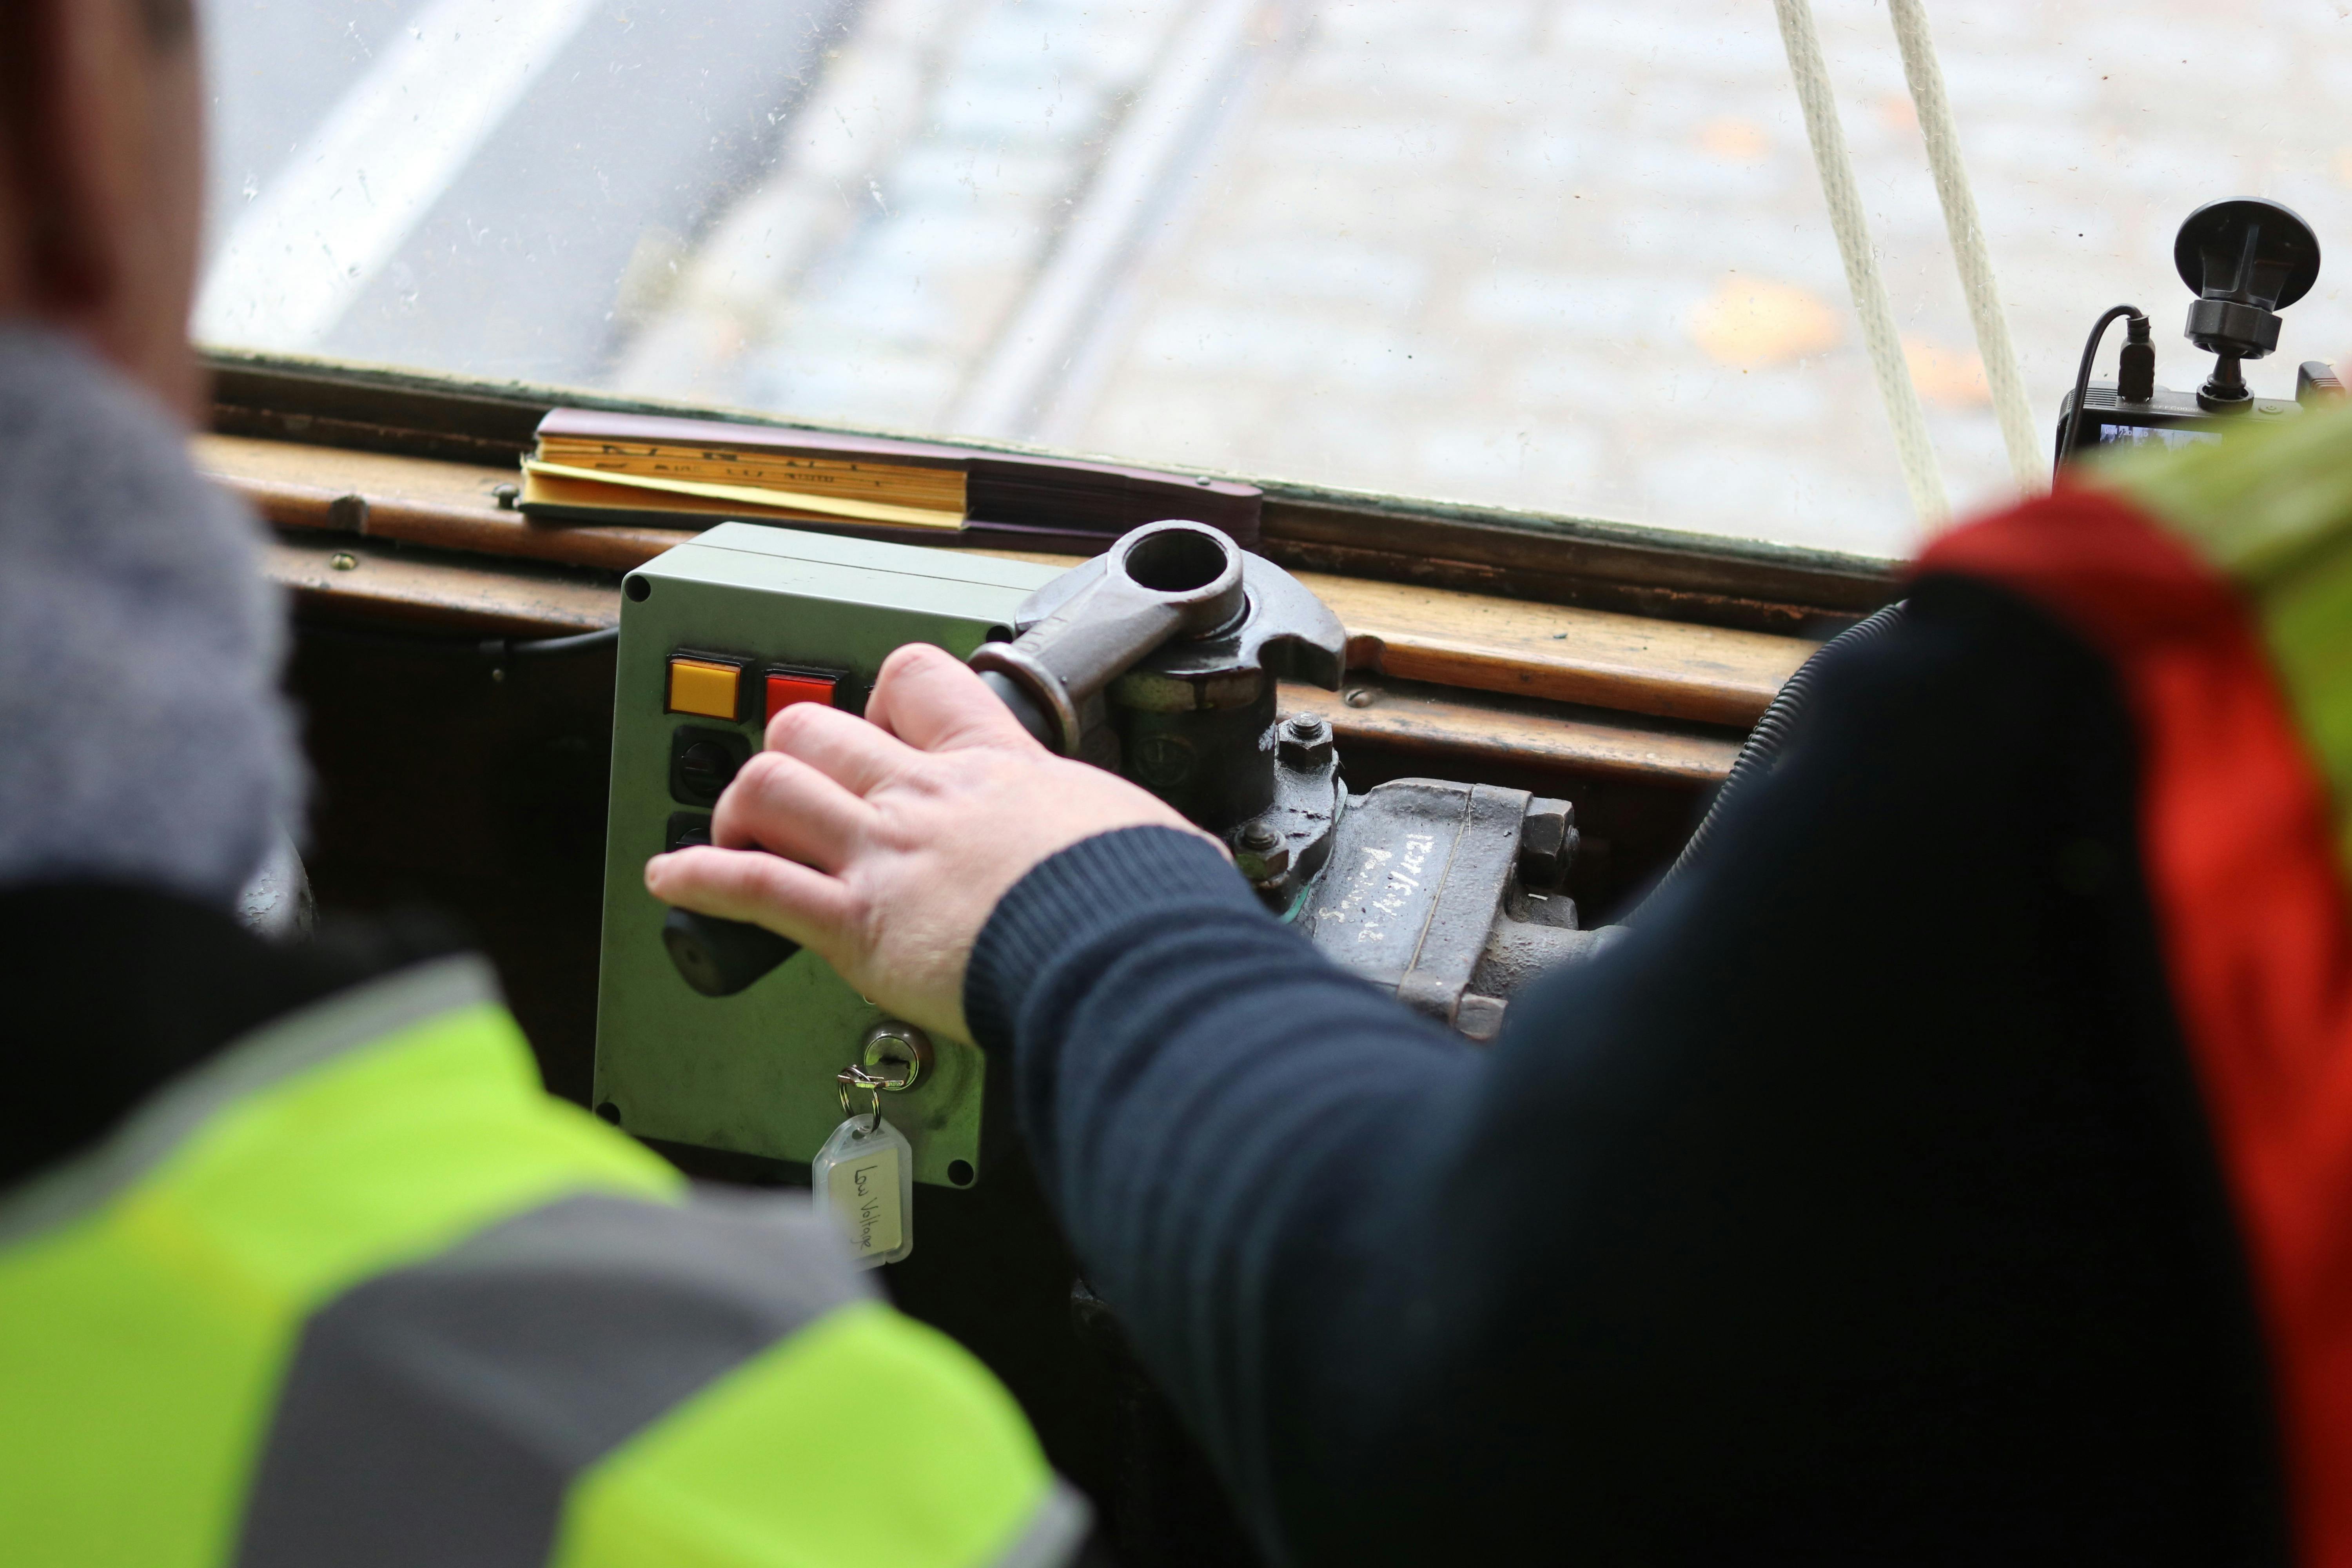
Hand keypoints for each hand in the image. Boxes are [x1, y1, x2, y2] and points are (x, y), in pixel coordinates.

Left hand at [644, 642, 1218, 1043]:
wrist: (1123, 947)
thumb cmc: (1141, 898)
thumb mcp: (1146, 833)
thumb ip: (1130, 834)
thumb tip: (1176, 855)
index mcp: (993, 766)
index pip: (916, 681)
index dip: (884, 694)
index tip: (883, 722)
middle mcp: (925, 796)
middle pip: (818, 726)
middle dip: (796, 749)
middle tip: (802, 785)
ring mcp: (882, 855)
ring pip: (769, 785)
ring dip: (740, 807)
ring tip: (735, 831)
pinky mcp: (855, 924)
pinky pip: (751, 887)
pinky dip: (698, 881)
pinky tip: (671, 882)